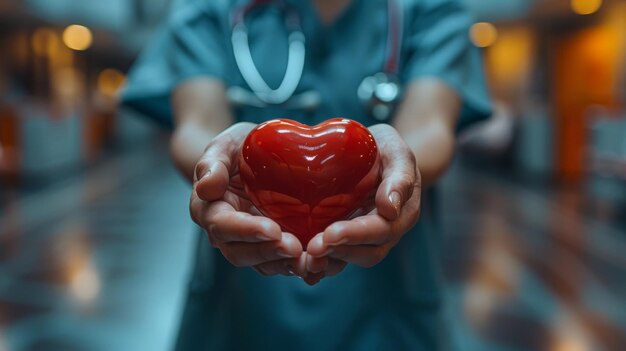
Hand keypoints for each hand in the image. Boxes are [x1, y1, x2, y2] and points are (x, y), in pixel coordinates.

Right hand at [190, 122, 306, 276]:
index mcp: (208, 208)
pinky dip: (296, 265)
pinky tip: (316, 260)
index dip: (246, 231)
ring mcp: (248, 242)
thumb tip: (205, 187)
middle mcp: (225, 232)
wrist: (254, 155)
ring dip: (283, 264)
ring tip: (308, 258)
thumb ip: (211, 164)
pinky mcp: (269, 245)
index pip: (221, 225)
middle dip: (267, 253)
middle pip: (239, 253)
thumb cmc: (237, 148)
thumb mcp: (223, 145)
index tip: (272, 229)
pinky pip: (279, 262)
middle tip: (295, 247)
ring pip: (261, 263)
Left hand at [304, 124, 421, 283]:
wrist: (369, 151)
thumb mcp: (397, 151)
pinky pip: (336, 258)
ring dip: (328, 263)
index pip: (382, 230)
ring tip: (304, 260)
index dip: (356, 234)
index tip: (330, 234)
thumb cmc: (384, 148)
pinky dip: (320, 264)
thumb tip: (390, 208)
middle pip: (368, 252)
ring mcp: (366, 238)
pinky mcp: (345, 239)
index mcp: (403, 212)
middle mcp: (387, 231)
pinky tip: (300, 264)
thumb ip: (400, 177)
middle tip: (312, 248)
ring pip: (351, 259)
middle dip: (340, 252)